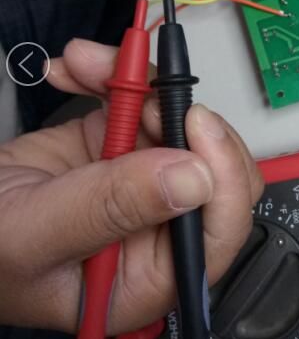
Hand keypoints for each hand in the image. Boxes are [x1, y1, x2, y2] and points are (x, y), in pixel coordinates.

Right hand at [0, 39, 262, 334]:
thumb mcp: (35, 234)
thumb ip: (110, 208)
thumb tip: (194, 178)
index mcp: (147, 275)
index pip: (220, 229)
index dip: (223, 173)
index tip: (196, 122)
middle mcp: (154, 228)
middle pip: (212, 165)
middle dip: (181, 117)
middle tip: (143, 91)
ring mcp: (138, 181)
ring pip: (175, 120)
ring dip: (138, 80)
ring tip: (86, 63)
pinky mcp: (116, 145)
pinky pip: (136, 99)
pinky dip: (108, 73)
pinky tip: (74, 68)